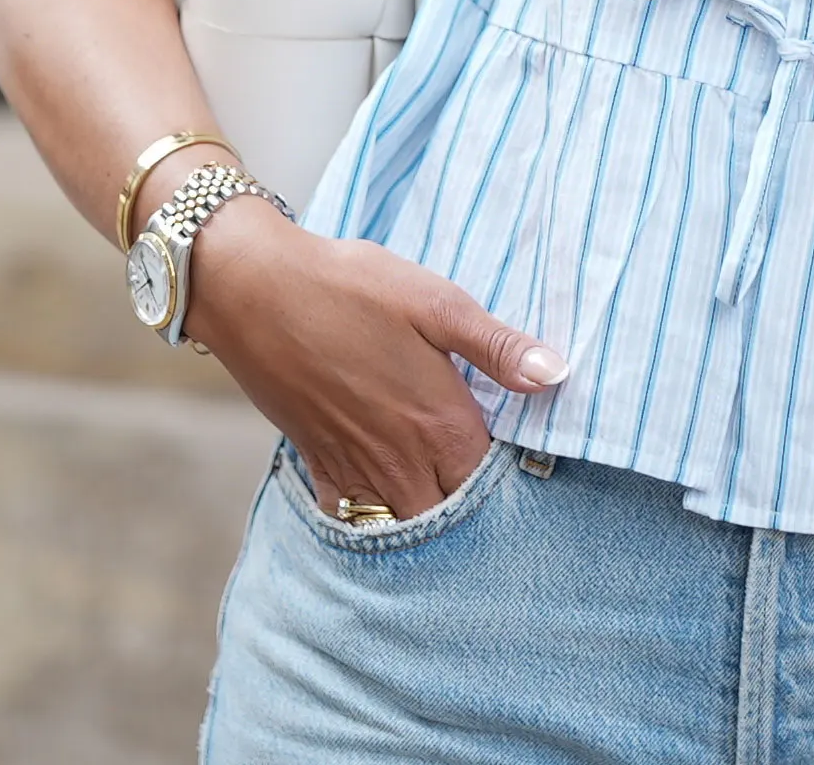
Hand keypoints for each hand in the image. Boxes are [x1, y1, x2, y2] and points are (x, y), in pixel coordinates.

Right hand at [186, 203, 568, 521]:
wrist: (254, 290)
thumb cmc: (350, 288)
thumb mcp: (436, 304)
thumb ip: (497, 348)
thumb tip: (558, 375)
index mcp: (441, 425)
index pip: (493, 483)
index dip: (512, 482)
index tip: (527, 473)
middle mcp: (401, 461)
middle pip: (451, 516)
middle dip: (473, 514)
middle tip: (488, 494)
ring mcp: (355, 468)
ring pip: (403, 525)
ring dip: (425, 520)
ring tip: (443, 501)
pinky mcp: (316, 463)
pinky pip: (349, 518)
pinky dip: (369, 520)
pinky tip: (383, 502)